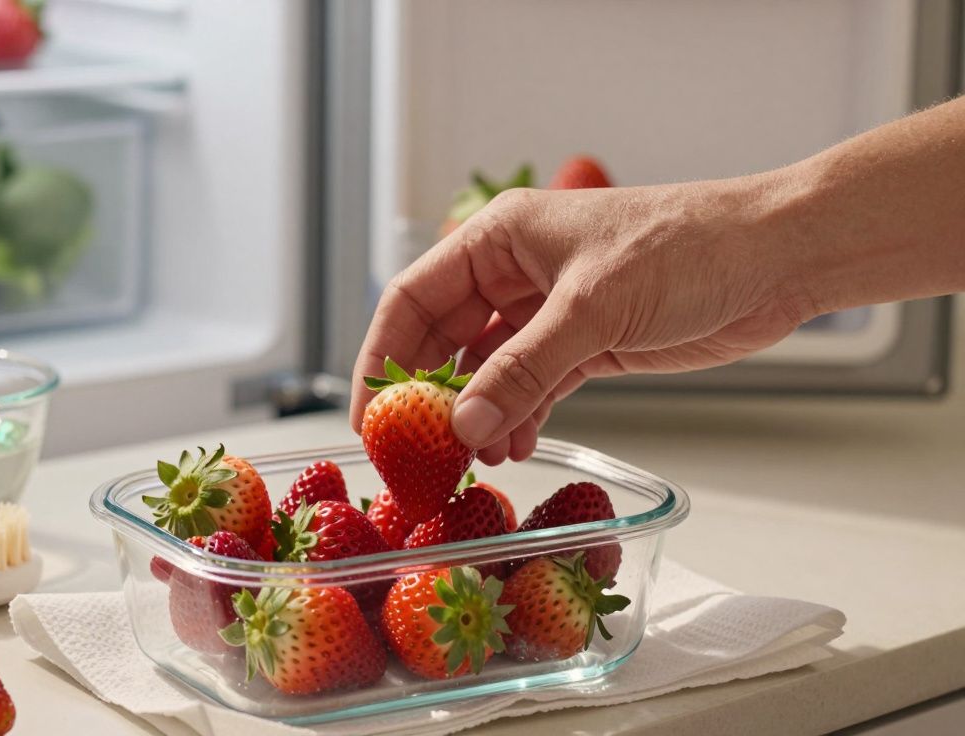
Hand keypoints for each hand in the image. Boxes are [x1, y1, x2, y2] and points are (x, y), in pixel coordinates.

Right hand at [349, 173, 813, 464]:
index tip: (370, 412)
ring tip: (471, 461)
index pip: (415, 298)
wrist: (774, 258)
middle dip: (430, 396)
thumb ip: (522, 370)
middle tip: (416, 451)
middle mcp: (515, 273)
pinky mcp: (585, 345)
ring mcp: (549, 312)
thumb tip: (462, 424)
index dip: (384, 355)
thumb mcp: (592, 308)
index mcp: (500, 238)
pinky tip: (512, 448)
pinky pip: (531, 388)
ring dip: (476, 415)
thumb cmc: (688, 247)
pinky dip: (517, 418)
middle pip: (445, 340)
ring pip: (487, 371)